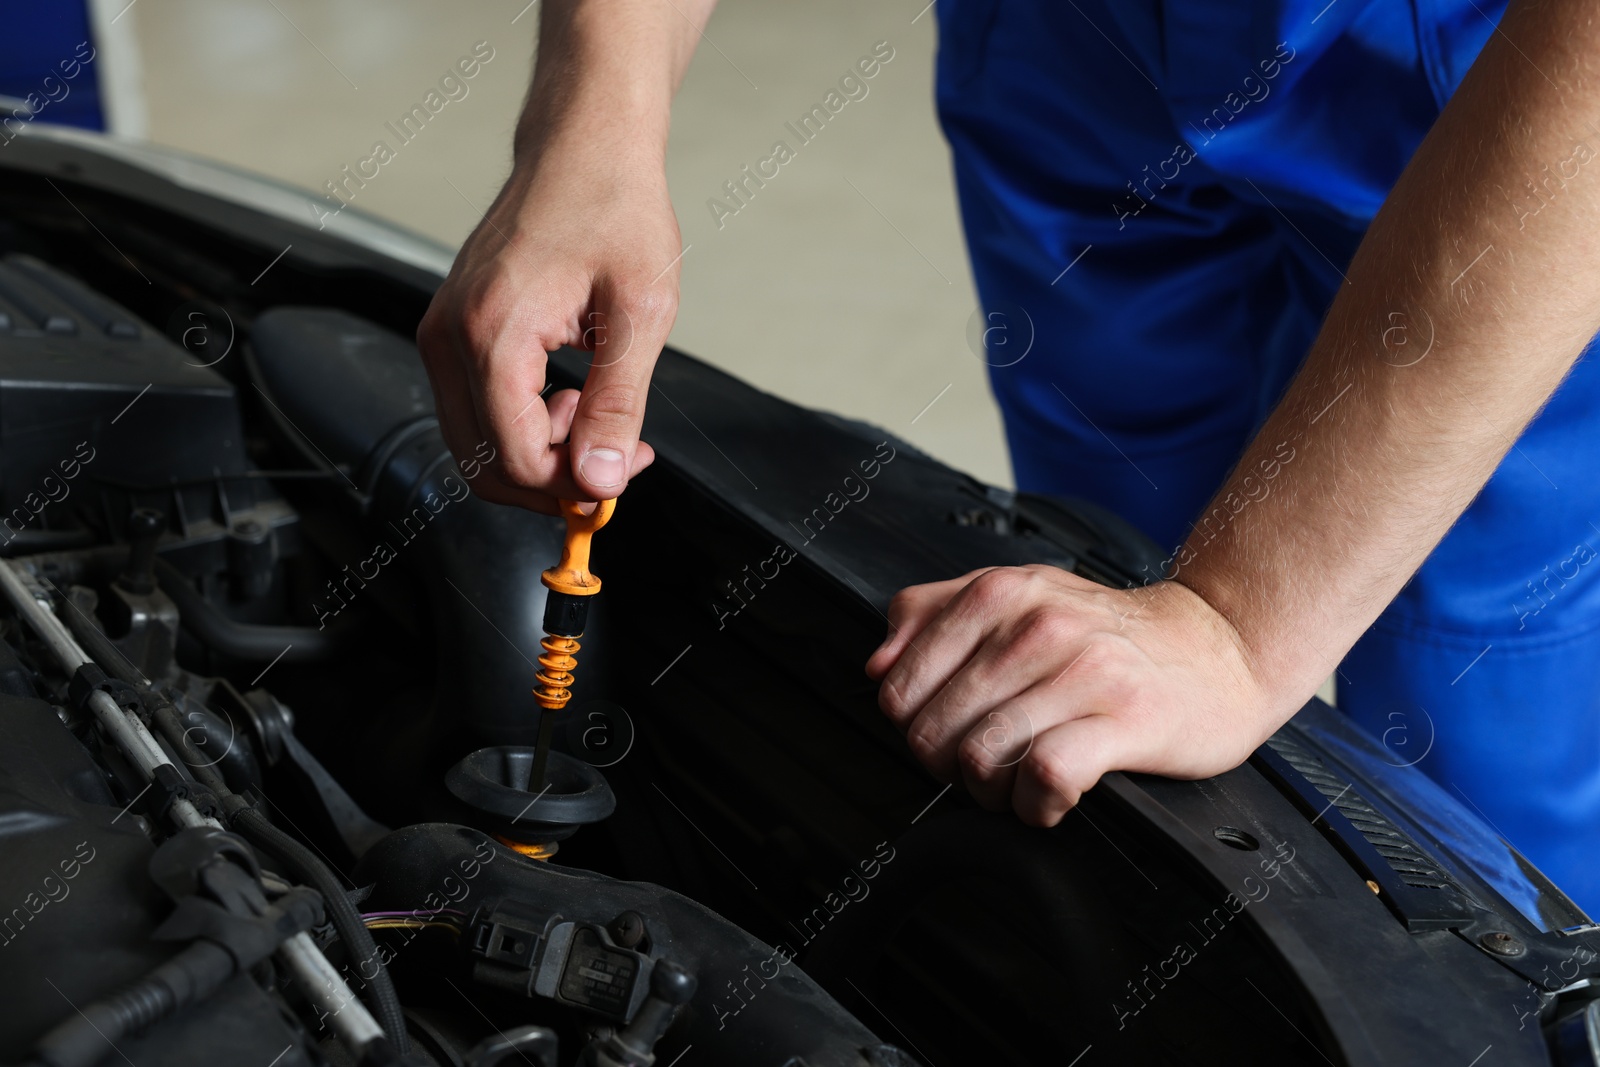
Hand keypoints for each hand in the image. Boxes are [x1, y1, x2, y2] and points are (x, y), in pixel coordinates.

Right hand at [416, 129, 678, 511]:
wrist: (584, 147)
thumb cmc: (614, 208)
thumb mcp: (639, 314)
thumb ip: (617, 406)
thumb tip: (601, 480)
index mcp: (492, 332)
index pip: (515, 458)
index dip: (571, 487)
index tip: (621, 476)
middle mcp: (449, 335)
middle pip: (481, 463)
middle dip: (550, 480)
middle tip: (613, 460)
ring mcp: (441, 332)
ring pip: (473, 443)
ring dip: (535, 454)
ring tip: (595, 416)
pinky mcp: (450, 329)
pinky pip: (473, 408)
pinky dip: (519, 424)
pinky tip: (568, 397)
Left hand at [866, 565, 1287, 824]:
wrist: (1219, 646)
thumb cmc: (1112, 635)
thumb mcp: (1019, 598)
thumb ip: (935, 616)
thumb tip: (877, 666)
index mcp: (999, 594)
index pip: (899, 683)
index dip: (912, 727)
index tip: (946, 731)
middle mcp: (1036, 626)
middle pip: (933, 730)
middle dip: (948, 767)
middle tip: (984, 766)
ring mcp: (1082, 671)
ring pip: (980, 756)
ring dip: (991, 794)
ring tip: (1018, 786)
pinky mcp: (1125, 720)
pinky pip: (1045, 776)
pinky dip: (1036, 806)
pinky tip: (1051, 800)